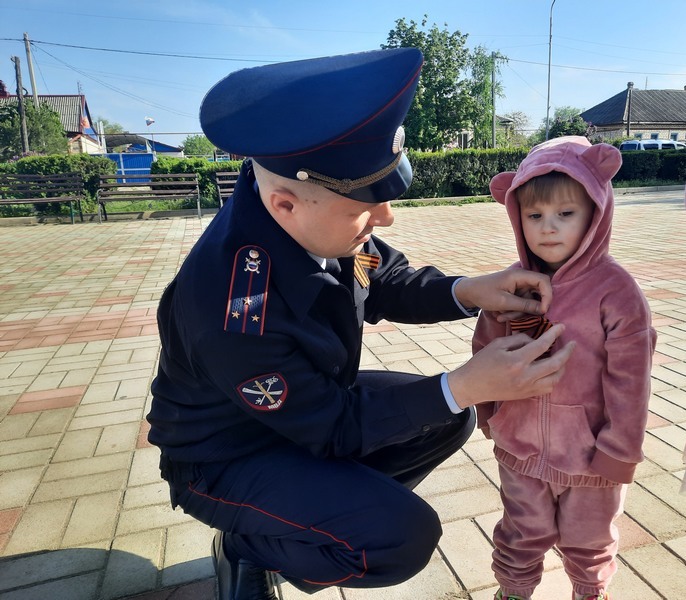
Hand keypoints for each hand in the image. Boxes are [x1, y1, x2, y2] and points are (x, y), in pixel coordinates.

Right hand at [448, 324, 574, 408]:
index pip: (542, 345)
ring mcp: (527, 388)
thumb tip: (534, 340)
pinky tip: (552, 370)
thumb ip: (518, 339)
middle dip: (567, 352)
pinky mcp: (526, 395)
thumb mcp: (497, 344)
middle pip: (555, 364)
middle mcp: (525, 376)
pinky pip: (548, 388)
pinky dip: (554, 378)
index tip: (562, 327)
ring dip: (563, 366)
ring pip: (555, 378)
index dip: (554, 334)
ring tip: (563, 357)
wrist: (472, 386)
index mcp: (517, 361)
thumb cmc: (482, 362)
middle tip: (572, 343)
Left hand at [454, 269, 551, 318]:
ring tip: (502, 317)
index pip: (544, 281)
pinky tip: (501, 316)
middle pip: (539, 293)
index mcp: (520, 275)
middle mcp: (522, 279)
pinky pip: (522, 305)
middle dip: (531, 308)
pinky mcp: (516, 295)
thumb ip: (524, 305)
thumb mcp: (504, 302)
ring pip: (530, 302)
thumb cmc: (483, 293)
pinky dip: (514, 312)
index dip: (547, 296)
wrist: (468, 293)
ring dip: (519, 313)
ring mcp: (520, 287)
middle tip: (519, 317)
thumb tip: (543, 309)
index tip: (542, 310)